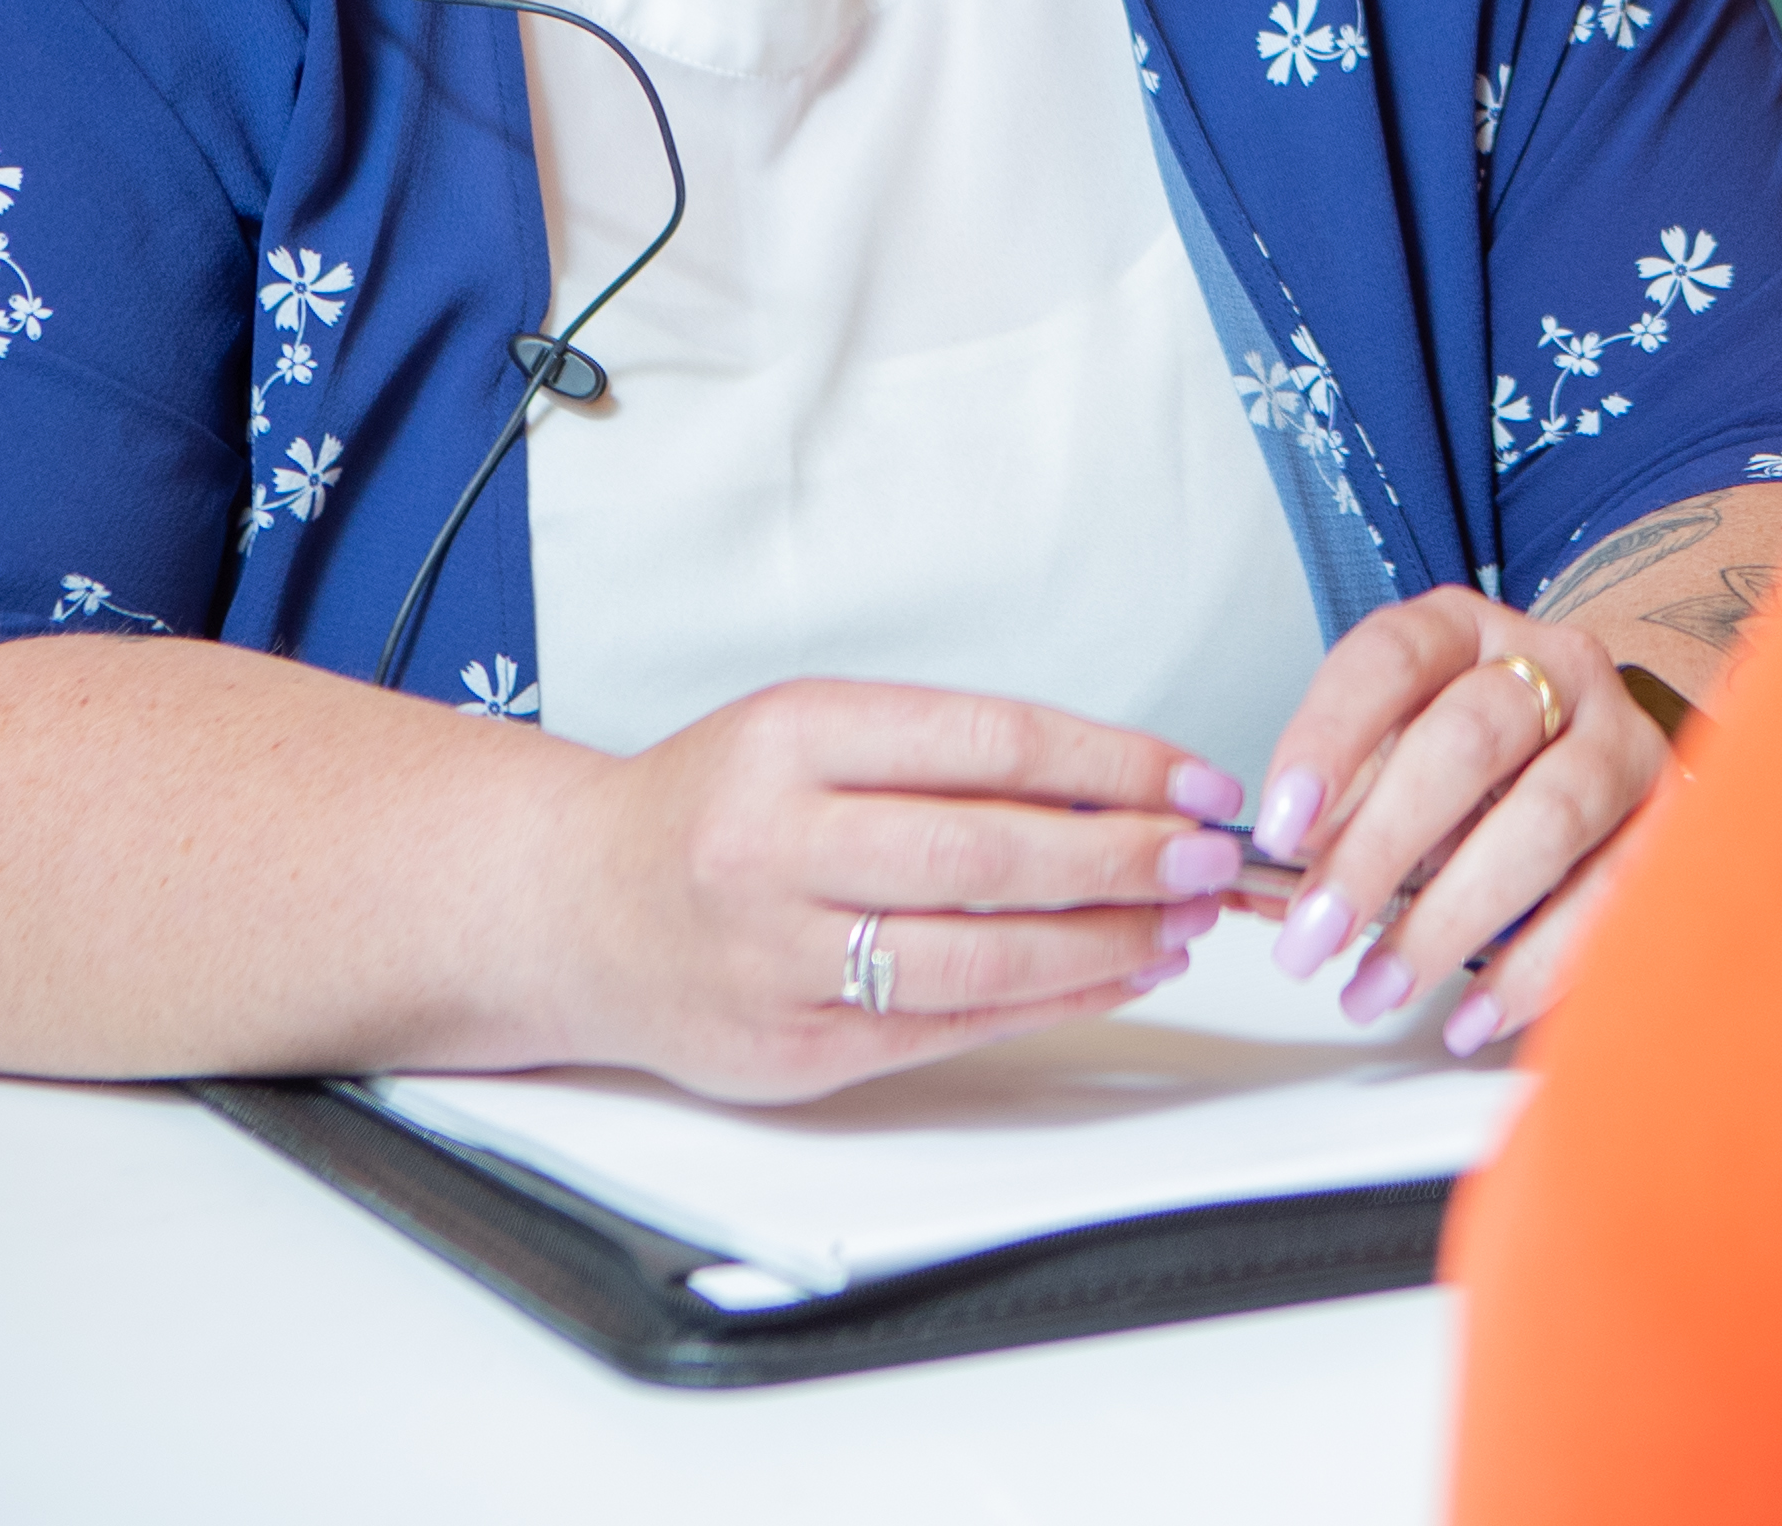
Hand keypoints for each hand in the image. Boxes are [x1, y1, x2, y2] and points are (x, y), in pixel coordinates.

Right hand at [558, 679, 1256, 1102]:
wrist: (571, 908)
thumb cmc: (711, 808)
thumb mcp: (810, 733)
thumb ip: (945, 754)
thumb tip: (1117, 786)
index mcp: (791, 739)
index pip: (991, 741)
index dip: (1114, 763)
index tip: (1194, 782)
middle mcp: (775, 847)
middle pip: (994, 854)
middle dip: (1127, 858)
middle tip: (1210, 859)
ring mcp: (778, 958)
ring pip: (980, 957)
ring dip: (1105, 943)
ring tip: (1179, 923)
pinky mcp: (790, 1049)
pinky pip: (949, 1028)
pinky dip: (1049, 1003)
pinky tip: (1112, 975)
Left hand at [1249, 590, 1670, 1058]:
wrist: (1597, 749)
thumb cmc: (1471, 764)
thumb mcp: (1390, 759)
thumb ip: (1326, 820)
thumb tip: (1257, 898)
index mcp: (1463, 632)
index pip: (1392, 658)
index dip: (1330, 738)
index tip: (1277, 828)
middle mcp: (1554, 667)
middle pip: (1470, 740)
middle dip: (1380, 849)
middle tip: (1311, 939)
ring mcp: (1621, 739)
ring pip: (1548, 818)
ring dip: (1452, 918)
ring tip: (1376, 990)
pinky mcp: (1669, 817)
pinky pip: (1612, 894)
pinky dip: (1536, 966)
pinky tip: (1471, 1015)